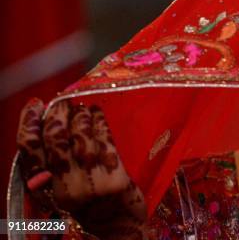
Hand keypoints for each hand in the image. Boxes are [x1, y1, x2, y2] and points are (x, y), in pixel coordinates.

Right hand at [16, 98, 146, 238]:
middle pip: (56, 140)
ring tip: (81, 108)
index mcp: (47, 190)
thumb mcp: (61, 191)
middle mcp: (67, 186)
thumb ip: (52, 166)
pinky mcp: (115, 178)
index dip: (29, 125)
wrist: (118, 227)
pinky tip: (97, 113)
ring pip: (81, 138)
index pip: (31, 152)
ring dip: (80, 116)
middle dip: (58, 114)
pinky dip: (99, 122)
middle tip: (62, 102)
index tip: (35, 106)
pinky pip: (105, 141)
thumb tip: (47, 125)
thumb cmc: (88, 205)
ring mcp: (92, 182)